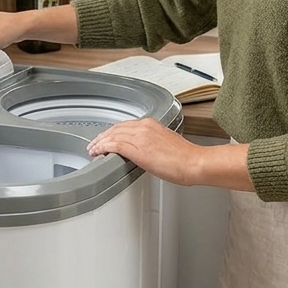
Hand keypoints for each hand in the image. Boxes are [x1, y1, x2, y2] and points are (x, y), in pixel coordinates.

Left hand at [86, 119, 203, 185]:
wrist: (194, 162)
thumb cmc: (186, 158)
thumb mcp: (165, 145)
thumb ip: (151, 144)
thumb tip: (144, 152)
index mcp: (152, 124)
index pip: (125, 125)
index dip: (112, 132)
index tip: (106, 139)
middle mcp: (145, 127)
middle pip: (116, 129)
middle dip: (103, 136)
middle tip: (94, 144)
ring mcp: (141, 137)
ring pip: (113, 136)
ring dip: (100, 142)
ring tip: (92, 150)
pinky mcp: (138, 149)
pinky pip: (115, 145)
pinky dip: (103, 147)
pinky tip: (98, 152)